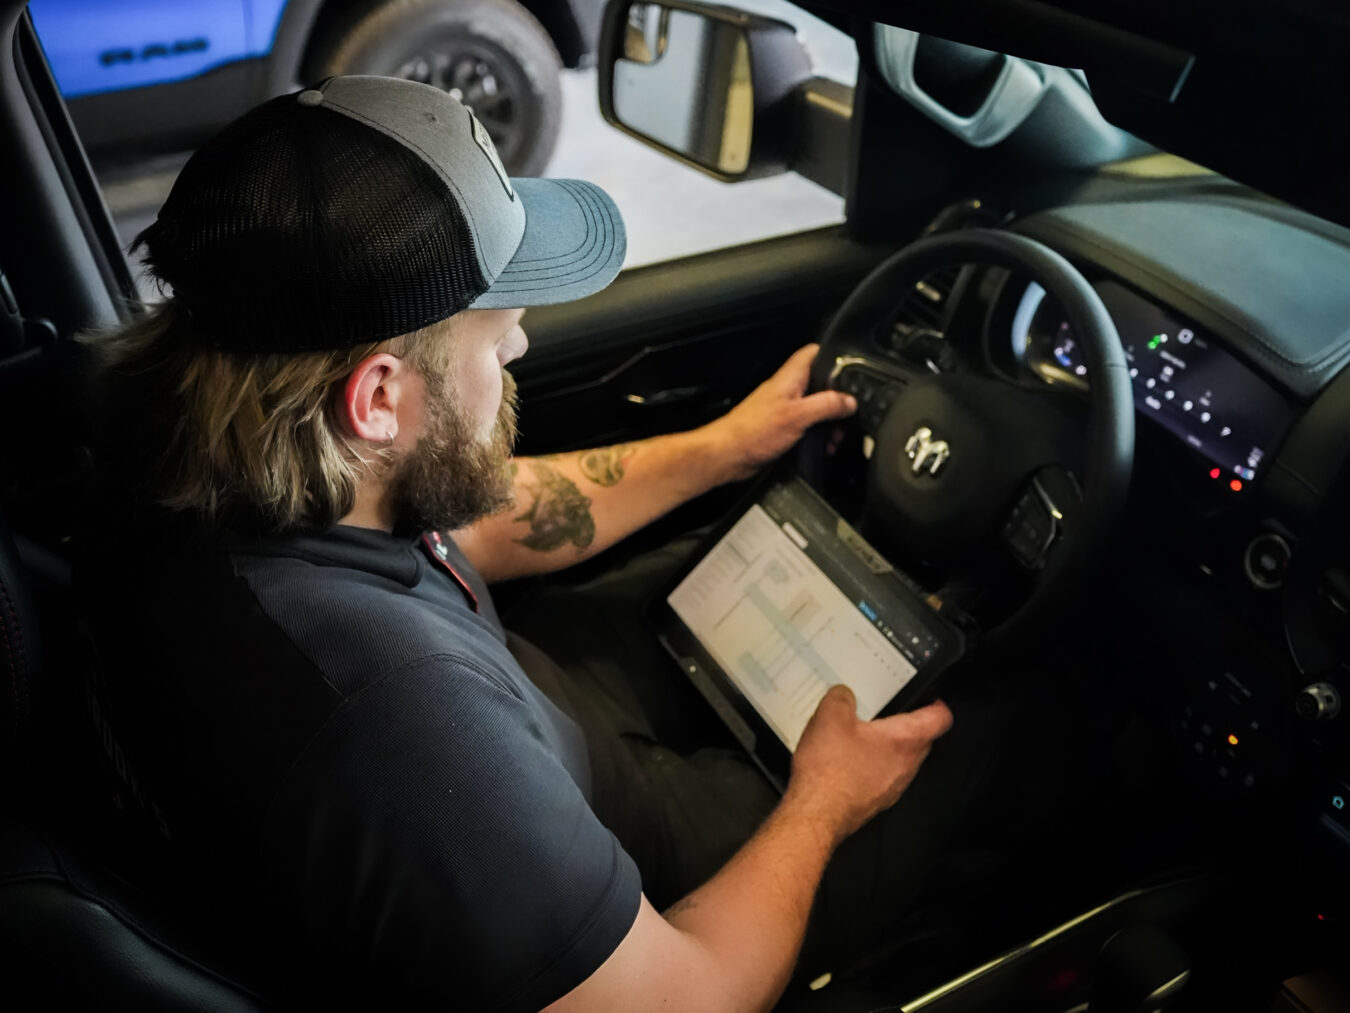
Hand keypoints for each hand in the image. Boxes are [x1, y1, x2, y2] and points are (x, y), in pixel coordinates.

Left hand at [701, 344, 856, 483]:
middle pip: (820, 384)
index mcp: (790, 378)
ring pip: (815, 407)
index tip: (852, 369)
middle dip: (837, 399)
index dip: (833, 355)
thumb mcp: (797, 416)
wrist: (728, 455)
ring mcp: (784, 409)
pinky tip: (823, 446)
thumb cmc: (753, 432)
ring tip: (835, 437)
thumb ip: (826, 405)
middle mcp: (787, 390)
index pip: (813, 353)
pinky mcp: (781, 427)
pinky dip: (817, 434)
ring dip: (829, 421)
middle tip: (847, 415)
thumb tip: (849, 401)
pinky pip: (806, 426)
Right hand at [788, 685, 953, 844]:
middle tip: (887, 713)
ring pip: (901, 761)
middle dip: (906, 725)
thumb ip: (842, 697)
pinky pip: (883, 777)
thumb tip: (844, 694)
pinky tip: (846, 762)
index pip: (939, 719)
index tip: (930, 698)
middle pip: (921, 740)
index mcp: (904, 740)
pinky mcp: (877, 800)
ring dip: (887, 748)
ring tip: (860, 737)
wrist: (816, 813)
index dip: (936, 703)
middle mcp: (905, 765)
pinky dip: (872, 766)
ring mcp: (893, 786)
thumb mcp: (830, 716)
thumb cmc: (830, 771)